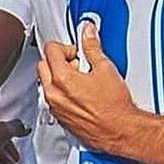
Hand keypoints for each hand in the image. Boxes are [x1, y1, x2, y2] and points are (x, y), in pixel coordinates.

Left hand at [38, 23, 138, 155]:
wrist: (119, 130)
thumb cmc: (114, 106)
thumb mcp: (106, 69)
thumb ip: (92, 47)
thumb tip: (88, 33)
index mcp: (63, 79)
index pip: (51, 50)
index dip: (66, 47)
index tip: (78, 51)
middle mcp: (54, 94)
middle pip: (43, 65)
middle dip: (59, 59)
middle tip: (78, 62)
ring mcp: (55, 107)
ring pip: (46, 82)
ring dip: (58, 76)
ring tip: (80, 77)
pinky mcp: (59, 118)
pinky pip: (52, 98)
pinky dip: (61, 91)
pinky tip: (79, 92)